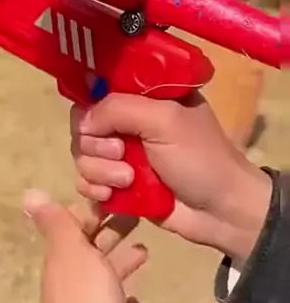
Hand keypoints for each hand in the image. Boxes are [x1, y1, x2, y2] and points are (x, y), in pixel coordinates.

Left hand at [23, 190, 147, 302]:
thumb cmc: (87, 295)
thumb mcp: (71, 252)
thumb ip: (56, 223)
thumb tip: (28, 194)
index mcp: (60, 260)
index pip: (71, 228)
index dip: (90, 212)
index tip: (115, 198)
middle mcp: (67, 284)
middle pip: (88, 251)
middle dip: (109, 233)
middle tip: (138, 218)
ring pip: (102, 277)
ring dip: (120, 262)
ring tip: (146, 251)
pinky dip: (122, 299)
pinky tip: (136, 299)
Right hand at [71, 93, 272, 263]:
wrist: (220, 211)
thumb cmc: (200, 158)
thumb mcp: (164, 120)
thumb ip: (119, 109)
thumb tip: (82, 123)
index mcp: (144, 97)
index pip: (98, 90)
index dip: (92, 107)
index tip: (100, 123)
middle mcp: (129, 123)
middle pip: (83, 126)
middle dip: (97, 145)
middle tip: (121, 153)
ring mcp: (121, 155)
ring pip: (82, 156)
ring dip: (100, 171)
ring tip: (128, 180)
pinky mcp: (117, 185)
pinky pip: (86, 182)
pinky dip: (95, 189)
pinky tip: (112, 196)